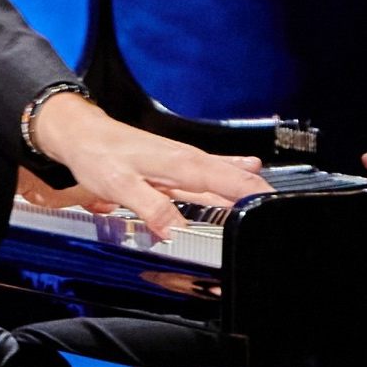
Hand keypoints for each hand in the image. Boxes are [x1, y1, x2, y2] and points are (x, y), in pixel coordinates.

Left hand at [27, 92, 271, 241]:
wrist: (81, 135)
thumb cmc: (98, 155)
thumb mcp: (121, 186)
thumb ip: (152, 207)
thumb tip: (178, 231)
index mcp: (183, 164)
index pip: (232, 181)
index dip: (256, 196)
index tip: (276, 211)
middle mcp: (190, 161)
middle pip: (236, 178)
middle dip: (262, 194)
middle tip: (285, 213)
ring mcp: (185, 162)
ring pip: (227, 176)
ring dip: (250, 187)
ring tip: (274, 199)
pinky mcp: (177, 165)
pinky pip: (212, 173)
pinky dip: (233, 175)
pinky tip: (248, 168)